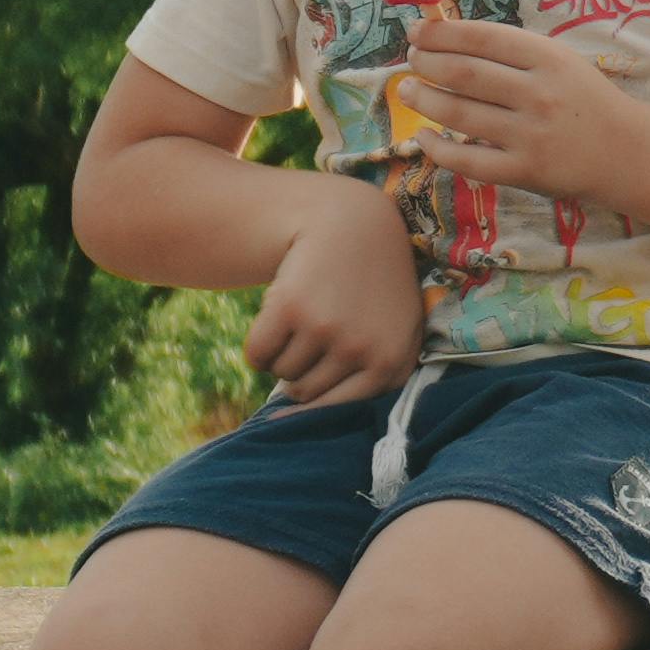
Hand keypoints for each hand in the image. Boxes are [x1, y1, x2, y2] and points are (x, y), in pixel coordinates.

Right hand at [244, 182, 427, 408]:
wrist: (351, 224)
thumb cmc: (370, 288)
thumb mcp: (393, 332)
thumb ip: (369, 378)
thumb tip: (302, 425)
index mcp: (392, 364)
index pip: (337, 410)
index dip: (316, 400)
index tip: (307, 387)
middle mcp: (363, 351)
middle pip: (304, 394)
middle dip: (299, 371)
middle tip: (314, 331)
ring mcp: (327, 330)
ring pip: (280, 374)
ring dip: (281, 354)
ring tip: (304, 316)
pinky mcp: (291, 309)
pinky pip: (257, 355)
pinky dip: (258, 344)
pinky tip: (278, 314)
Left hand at [400, 11, 649, 211]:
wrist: (626, 151)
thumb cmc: (586, 100)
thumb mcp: (560, 62)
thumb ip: (513, 52)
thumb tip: (449, 39)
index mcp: (549, 58)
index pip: (482, 38)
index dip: (441, 33)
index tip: (416, 33)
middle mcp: (538, 94)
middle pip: (464, 73)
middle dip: (426, 63)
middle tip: (411, 60)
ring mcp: (530, 135)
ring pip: (459, 113)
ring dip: (423, 99)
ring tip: (406, 89)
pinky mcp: (524, 171)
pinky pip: (468, 161)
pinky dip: (437, 148)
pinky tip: (424, 136)